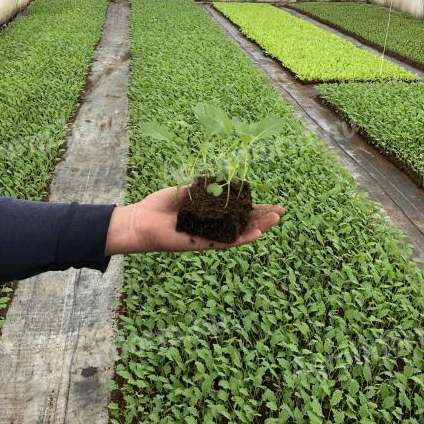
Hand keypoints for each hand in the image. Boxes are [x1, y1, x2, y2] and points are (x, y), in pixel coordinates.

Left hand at [105, 186, 284, 255]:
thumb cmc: (161, 205)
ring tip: (275, 220)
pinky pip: (226, 243)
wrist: (142, 220)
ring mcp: (210, 236)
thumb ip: (205, 188)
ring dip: (259, 227)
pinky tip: (256, 234)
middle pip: (244, 222)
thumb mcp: (186, 191)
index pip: (238, 210)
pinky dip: (241, 239)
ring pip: (240, 233)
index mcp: (211, 213)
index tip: (272, 202)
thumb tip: (224, 179)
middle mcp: (213, 226)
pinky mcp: (203, 244)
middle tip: (281, 211)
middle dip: (263, 217)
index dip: (256, 207)